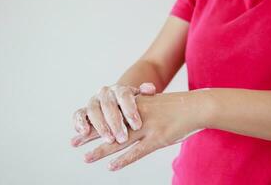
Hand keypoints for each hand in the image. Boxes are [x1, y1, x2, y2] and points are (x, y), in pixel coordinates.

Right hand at [71, 83, 155, 144]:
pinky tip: (84, 133)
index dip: (130, 110)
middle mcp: (105, 93)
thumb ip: (146, 94)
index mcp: (120, 90)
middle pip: (108, 105)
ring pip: (93, 110)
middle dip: (116, 122)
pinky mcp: (83, 111)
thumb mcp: (141, 100)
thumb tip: (150, 89)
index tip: (137, 125)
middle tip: (123, 138)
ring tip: (109, 139)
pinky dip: (79, 122)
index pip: (124, 95)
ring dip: (100, 126)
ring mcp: (93, 101)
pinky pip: (78, 114)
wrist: (117, 105)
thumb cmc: (132, 106)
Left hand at [79, 92, 206, 170]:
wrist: (196, 106)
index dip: (93, 121)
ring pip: (120, 140)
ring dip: (102, 150)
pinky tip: (112, 167)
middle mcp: (138, 115)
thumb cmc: (176, 106)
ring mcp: (148, 127)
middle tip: (74, 142)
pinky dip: (124, 160)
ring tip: (86, 157)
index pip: (109, 114)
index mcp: (136, 105)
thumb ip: (139, 108)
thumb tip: (126, 116)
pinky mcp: (159, 139)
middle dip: (91, 135)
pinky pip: (138, 152)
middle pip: (110, 126)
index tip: (79, 128)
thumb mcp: (154, 102)